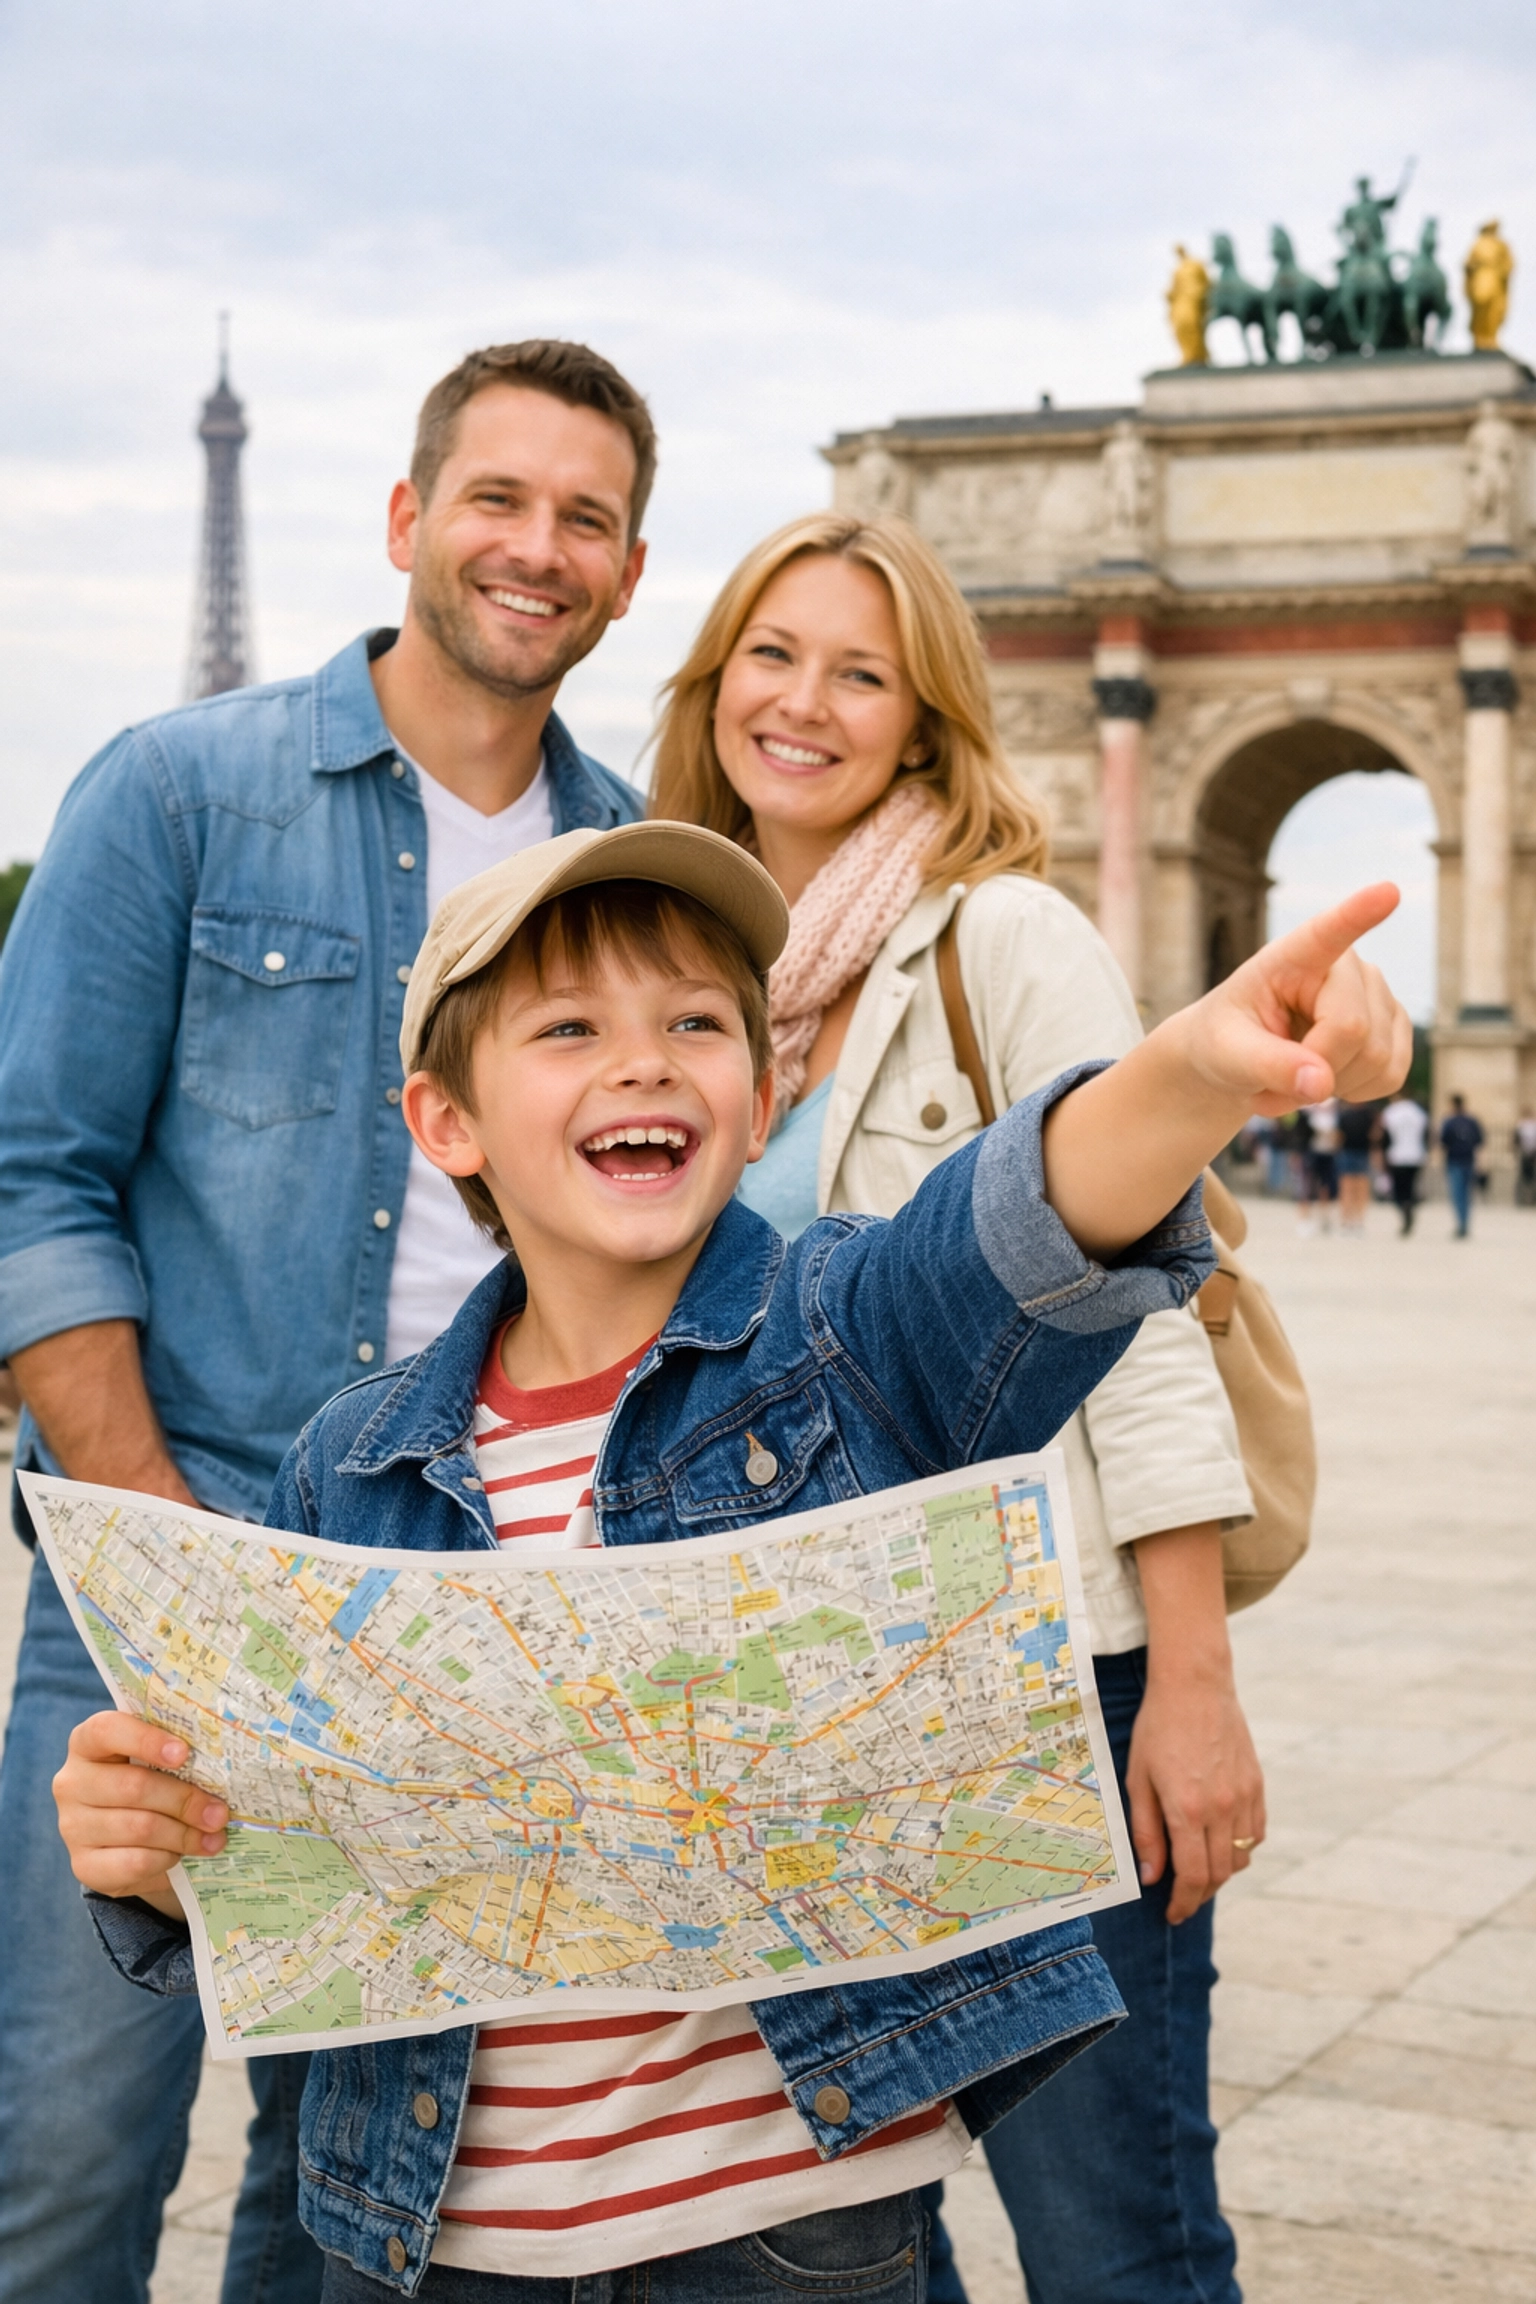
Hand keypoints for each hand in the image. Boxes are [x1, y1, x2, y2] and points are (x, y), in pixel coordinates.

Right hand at [53, 1711, 227, 1920]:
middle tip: (220, 1813)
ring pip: (140, 1827)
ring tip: (214, 1837)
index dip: (146, 1740)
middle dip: (185, 1800)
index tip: (184, 1754)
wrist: (127, 1840)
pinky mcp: (84, 1865)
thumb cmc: (150, 1783)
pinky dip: (167, 1858)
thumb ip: (178, 1755)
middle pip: (134, 1786)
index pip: (107, 1731)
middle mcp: (71, 1782)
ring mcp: (73, 1826)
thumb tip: (223, 1771)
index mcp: (88, 1743)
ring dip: (184, 1834)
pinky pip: (135, 1861)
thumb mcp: (158, 1762)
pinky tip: (182, 1854)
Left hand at [1042, 885, 1410, 1261]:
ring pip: (1378, 1058)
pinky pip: (1392, 1075)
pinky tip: (1325, 1080)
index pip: (1327, 932)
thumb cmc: (1226, 1043)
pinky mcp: (1396, 1027)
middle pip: (1354, 1030)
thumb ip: (1268, 1065)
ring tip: (1292, 1079)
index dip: (1358, 914)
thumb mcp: (1228, 1055)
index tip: (1387, 892)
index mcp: (1292, 957)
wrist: (1240, 1058)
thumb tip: (1321, 1084)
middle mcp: (1346, 966)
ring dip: (1330, 1088)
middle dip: (1314, 1073)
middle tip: (1268, 1084)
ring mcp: (1378, 994)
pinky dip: (1354, 1093)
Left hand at [1126, 1668, 1265, 1924]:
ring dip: (1220, 1873)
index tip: (1173, 1914)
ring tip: (1198, 1871)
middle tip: (1181, 1899)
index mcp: (1187, 1809)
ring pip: (1240, 1857)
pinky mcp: (1257, 1785)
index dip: (1183, 1903)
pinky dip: (1240, 1847)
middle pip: (1218, 1874)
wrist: (1195, 1686)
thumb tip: (1151, 1876)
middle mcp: (1222, 1808)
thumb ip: (1145, 1832)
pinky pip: (1255, 1833)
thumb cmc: (1158, 1729)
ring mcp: (1244, 1797)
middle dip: (1199, 1894)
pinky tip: (1220, 1843)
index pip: (1192, 1876)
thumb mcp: (1138, 1779)